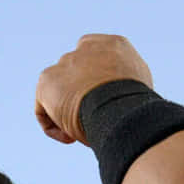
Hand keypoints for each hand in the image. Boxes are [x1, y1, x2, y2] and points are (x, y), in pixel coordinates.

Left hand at [35, 34, 152, 142]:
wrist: (118, 106)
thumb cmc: (136, 106)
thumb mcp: (139, 89)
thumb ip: (125, 84)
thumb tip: (119, 99)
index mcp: (113, 45)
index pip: (99, 62)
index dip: (100, 87)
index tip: (107, 106)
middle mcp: (86, 48)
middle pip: (78, 77)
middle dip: (82, 99)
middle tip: (94, 121)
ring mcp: (65, 62)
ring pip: (61, 93)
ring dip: (68, 114)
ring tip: (83, 132)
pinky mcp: (46, 80)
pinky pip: (44, 109)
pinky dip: (55, 127)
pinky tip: (71, 138)